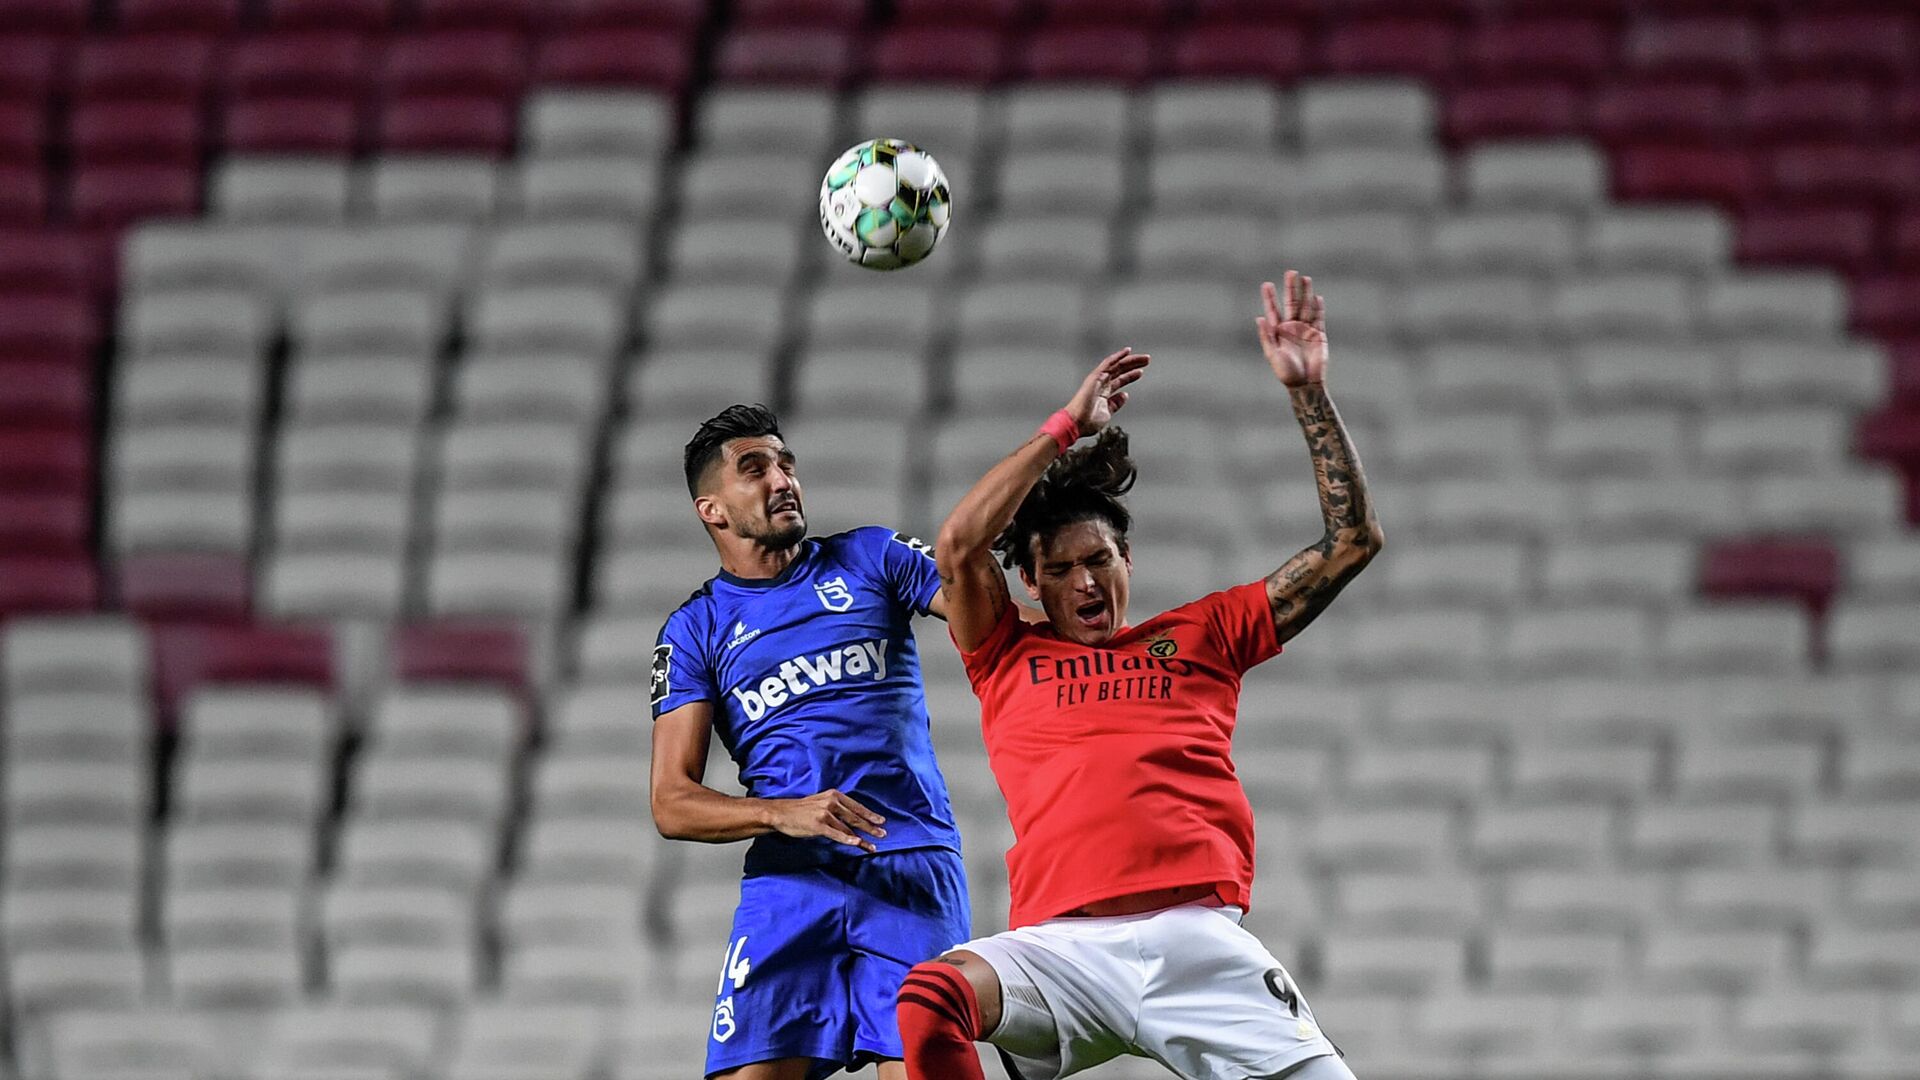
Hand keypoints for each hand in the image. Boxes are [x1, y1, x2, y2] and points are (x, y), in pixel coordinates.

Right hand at [765, 789, 885, 852]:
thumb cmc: (801, 810)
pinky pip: (836, 833)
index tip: (882, 821)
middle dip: (871, 827)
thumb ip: (836, 807)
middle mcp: (831, 802)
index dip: (869, 814)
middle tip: (883, 834)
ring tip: (872, 846)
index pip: (856, 806)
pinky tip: (856, 843)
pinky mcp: (818, 825)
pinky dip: (847, 838)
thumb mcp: (821, 802)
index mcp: (834, 795)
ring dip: (862, 838)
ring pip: (848, 827)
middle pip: (855, 817)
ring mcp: (825, 814)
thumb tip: (851, 818)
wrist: (781, 813)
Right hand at [1063, 347, 1149, 434]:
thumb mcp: (1107, 413)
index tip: (1140, 372)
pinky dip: (1117, 356)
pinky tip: (1127, 352)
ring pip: (1116, 365)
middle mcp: (1100, 384)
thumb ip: (1116, 403)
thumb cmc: (1088, 422)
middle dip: (1133, 365)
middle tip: (1146, 361)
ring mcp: (1097, 379)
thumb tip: (1124, 395)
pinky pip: (1108, 363)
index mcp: (1103, 393)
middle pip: (1119, 371)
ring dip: (1130, 360)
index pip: (1119, 381)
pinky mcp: (1095, 377)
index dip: (1130, 376)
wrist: (1076, 423)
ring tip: (1144, 358)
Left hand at [1257, 272, 1326, 386]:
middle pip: (1291, 303)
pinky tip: (1317, 297)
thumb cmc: (1286, 372)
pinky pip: (1319, 318)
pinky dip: (1318, 308)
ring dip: (1306, 293)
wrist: (1305, 384)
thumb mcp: (1272, 354)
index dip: (1270, 298)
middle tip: (1290, 272)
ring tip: (1305, 278)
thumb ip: (1267, 336)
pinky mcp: (1318, 335)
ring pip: (1306, 307)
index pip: (1273, 310)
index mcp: (1278, 332)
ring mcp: (1305, 330)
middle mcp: (1292, 328)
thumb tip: (1259, 318)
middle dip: (1290, 289)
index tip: (1266, 284)